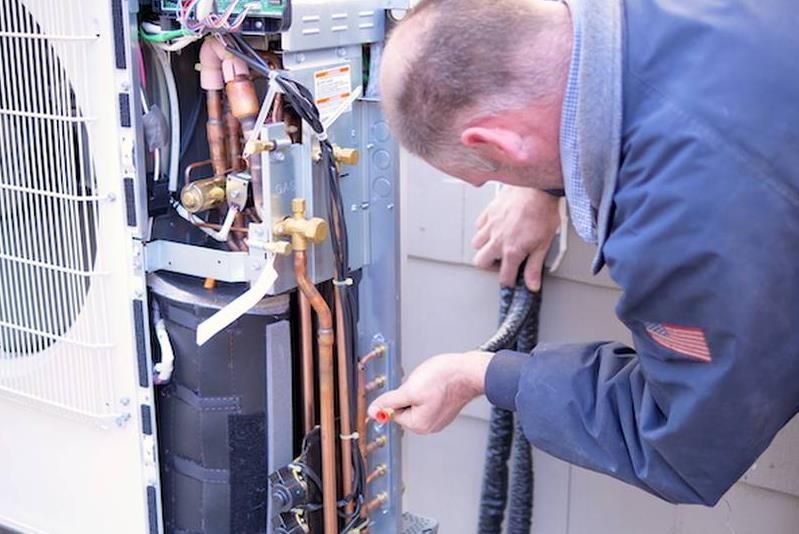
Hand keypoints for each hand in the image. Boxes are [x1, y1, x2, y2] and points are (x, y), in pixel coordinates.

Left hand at [368, 351, 493, 433]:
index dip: (397, 396)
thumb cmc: (444, 379)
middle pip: (405, 408)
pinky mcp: (446, 407)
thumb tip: (372, 411)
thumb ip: (388, 402)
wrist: (469, 371)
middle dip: (409, 393)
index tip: (408, 386)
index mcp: (419, 425)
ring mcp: (439, 417)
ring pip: (417, 401)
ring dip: (419, 389)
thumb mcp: (409, 389)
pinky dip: (430, 388)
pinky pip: (429, 398)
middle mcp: (429, 425)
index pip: (394, 412)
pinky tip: (438, 382)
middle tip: (421, 383)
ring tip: (431, 382)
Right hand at [472, 186, 560, 289]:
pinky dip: (484, 229)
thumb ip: (535, 266)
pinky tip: (495, 228)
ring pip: (476, 244)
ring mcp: (491, 225)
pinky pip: (479, 225)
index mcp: (512, 250)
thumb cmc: (543, 211)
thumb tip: (533, 284)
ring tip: (497, 245)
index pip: (504, 276)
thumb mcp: (544, 244)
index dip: (509, 281)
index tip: (512, 280)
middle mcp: (497, 239)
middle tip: (502, 263)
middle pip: (481, 262)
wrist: (538, 187)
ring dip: (485, 247)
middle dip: (490, 266)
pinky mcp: (489, 212)